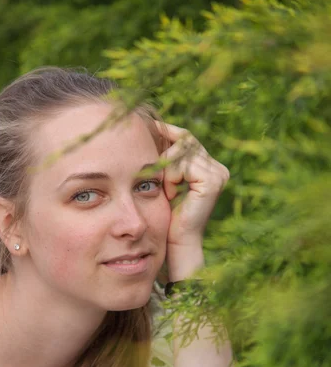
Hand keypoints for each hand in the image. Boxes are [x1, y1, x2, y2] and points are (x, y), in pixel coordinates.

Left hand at [155, 122, 229, 247]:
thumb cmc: (167, 214)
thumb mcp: (165, 179)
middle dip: (164, 153)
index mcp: (210, 167)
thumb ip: (166, 157)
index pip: (187, 138)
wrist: (176, 241)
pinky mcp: (213, 181)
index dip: (167, 132)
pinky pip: (183, 165)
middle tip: (153, 172)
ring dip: (166, 170)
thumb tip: (153, 125)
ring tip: (167, 190)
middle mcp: (218, 169)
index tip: (148, 128)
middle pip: (185, 141)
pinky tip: (171, 194)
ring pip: (181, 152)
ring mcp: (218, 174)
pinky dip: (171, 177)